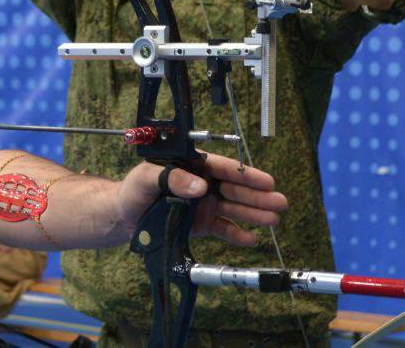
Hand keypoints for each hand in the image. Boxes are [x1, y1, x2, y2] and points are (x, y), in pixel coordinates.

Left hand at [117, 153, 286, 246]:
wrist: (123, 217)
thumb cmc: (133, 190)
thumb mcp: (147, 178)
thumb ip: (172, 178)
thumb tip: (200, 186)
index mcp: (193, 166)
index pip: (224, 168)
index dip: (247, 175)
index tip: (267, 181)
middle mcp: (203, 184)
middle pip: (235, 189)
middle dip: (258, 196)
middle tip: (280, 203)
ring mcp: (203, 205)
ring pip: (233, 208)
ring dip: (254, 214)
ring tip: (274, 220)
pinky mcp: (200, 225)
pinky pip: (222, 228)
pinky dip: (237, 234)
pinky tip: (252, 239)